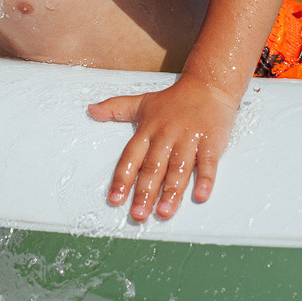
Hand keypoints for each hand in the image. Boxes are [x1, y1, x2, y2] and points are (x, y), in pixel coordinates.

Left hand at [88, 77, 237, 220]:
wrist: (208, 85)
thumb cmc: (174, 99)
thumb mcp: (142, 102)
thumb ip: (116, 108)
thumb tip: (90, 110)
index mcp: (148, 130)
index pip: (131, 157)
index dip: (122, 178)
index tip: (115, 199)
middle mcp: (166, 136)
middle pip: (153, 167)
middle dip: (145, 192)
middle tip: (139, 215)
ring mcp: (189, 138)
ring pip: (179, 168)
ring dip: (172, 191)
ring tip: (165, 212)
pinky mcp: (211, 140)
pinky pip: (208, 162)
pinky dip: (206, 179)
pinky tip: (200, 195)